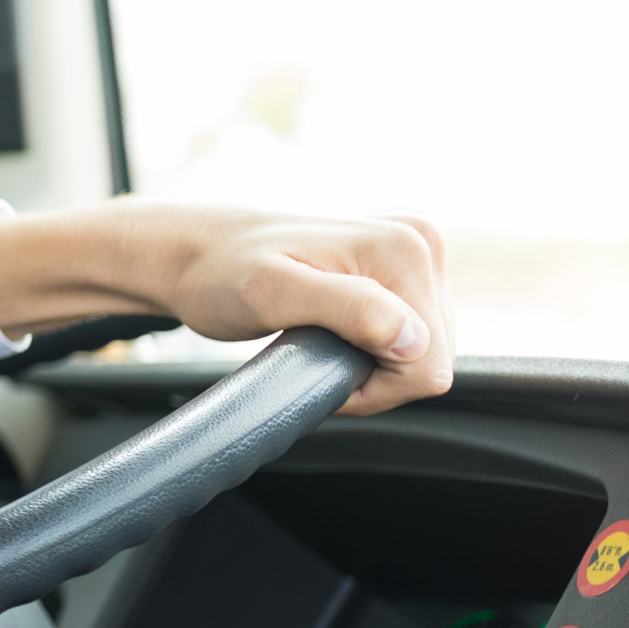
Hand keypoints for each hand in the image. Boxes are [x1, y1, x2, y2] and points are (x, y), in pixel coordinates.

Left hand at [0, 200, 452, 416]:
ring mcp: (412, 253)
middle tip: (311, 353)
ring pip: (423, 350)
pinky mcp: (399, 269)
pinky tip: (333, 332)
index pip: (430, 361)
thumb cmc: (219, 275)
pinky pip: (409, 335)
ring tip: (317, 340)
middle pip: (433, 355)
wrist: (195, 254)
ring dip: (372, 363)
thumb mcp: (273, 295)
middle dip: (376, 374)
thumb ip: (348, 311)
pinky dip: (371, 348)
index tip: (319, 367)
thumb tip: (413, 338)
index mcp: (405, 247)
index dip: (375, 385)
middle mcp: (420, 242)